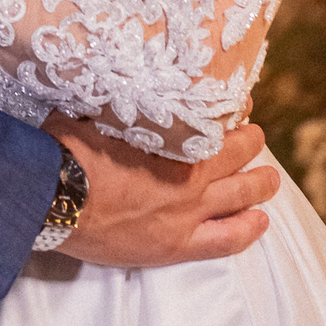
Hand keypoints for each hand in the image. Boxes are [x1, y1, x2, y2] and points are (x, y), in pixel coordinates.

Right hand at [42, 114, 278, 266]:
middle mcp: (188, 176)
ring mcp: (186, 214)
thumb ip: (119, 102)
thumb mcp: (95, 111)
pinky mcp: (175, 246)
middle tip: (257, 136)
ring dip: (259, 185)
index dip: (231, 113)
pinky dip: (247, 229)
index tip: (239, 104)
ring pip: (240, 198)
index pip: (216, 123)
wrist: (54, 200)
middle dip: (250, 144)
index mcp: (172, 140)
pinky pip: (226, 241)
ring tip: (271, 179)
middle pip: (235, 158)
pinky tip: (261, 222)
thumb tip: (118, 79)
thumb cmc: (69, 151)